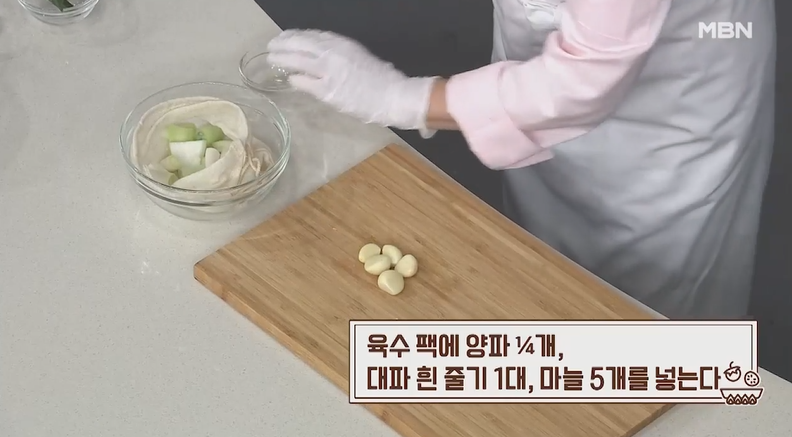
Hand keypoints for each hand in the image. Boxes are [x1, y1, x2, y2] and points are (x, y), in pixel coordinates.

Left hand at [266, 29, 436, 130]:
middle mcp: (333, 53)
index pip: (311, 36)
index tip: (285, 37)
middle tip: (272, 47)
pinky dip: (296, 80)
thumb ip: (338, 54)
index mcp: (341, 43)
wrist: (393, 95)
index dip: (294, 36)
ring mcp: (329, 72)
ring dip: (283, 60)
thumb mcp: (358, 56)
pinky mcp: (329, 91)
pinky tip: (290, 79)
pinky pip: (305, 83)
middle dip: (282, 45)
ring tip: (273, 60)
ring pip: (298, 61)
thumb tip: (318, 57)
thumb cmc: (381, 78)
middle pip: (299, 44)